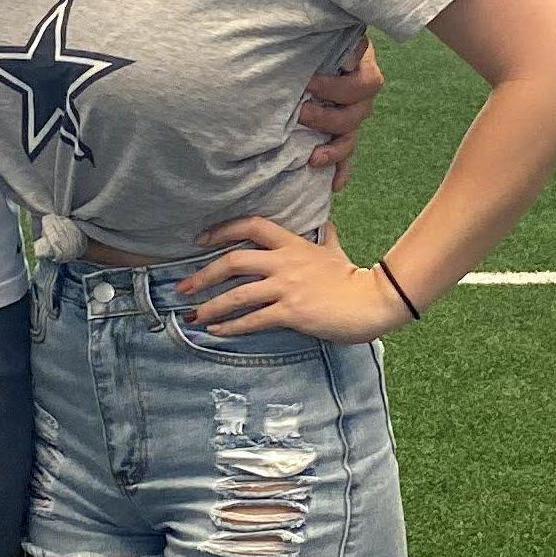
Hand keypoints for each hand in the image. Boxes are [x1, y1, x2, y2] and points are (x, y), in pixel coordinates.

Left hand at [180, 219, 404, 344]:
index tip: (201, 240)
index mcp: (292, 244)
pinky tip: (216, 331)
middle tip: (183, 286)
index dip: (222, 230)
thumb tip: (327, 225)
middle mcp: (284, 262)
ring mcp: (287, 287)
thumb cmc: (353, 278)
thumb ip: (326, 237)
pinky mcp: (291, 312)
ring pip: (237, 294)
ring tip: (193, 315)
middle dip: (204, 274)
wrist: (372, 301)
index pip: (251, 226)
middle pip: (234, 260)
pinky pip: (253, 319)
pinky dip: (231, 326)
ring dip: (210, 305)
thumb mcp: (336, 251)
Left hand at [296, 40, 382, 184]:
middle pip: (357, 115)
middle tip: (301, 113)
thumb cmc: (314, 36)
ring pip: (351, 138)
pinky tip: (334, 185)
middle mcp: (361, 95)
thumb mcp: (325, 30)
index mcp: (362, 67)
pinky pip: (346, 156)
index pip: (365, 84)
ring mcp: (351, 116)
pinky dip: (341, 170)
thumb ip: (339, 38)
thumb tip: (350, 54)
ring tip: (312, 158)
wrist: (309, 45)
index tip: (308, 84)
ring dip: (334, 150)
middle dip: (328, 118)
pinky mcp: (340, 132)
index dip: (337, 88)